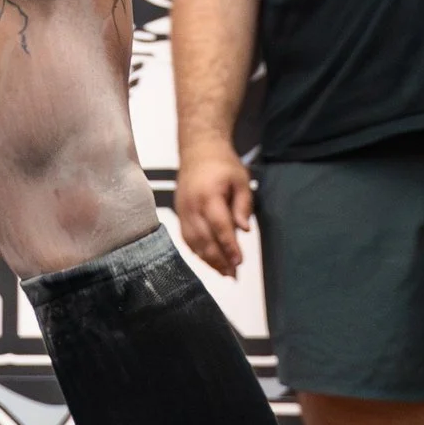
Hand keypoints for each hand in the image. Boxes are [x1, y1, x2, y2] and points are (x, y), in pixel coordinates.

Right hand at [175, 141, 253, 276]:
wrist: (198, 150)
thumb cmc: (221, 164)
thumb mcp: (241, 180)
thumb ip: (243, 206)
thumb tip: (244, 230)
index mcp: (208, 196)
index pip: (220, 227)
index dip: (229, 247)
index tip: (239, 262)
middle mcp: (192, 206)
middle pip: (204, 239)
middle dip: (219, 260)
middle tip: (233, 274)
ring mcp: (182, 210)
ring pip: (193, 242)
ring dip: (208, 259)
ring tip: (223, 272)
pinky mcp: (179, 213)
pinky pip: (186, 238)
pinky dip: (197, 251)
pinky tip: (209, 260)